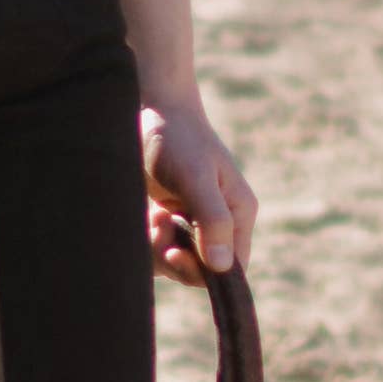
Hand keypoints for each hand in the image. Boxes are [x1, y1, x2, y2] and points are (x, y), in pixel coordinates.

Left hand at [142, 94, 254, 281]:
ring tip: (153, 218)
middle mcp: (217, 223)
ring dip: (158, 248)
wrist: (145, 109)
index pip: (232, 268)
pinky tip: (147, 215)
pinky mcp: (166, 219)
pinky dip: (147, 240)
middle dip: (174, 258)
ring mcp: (190, 222)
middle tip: (158, 226)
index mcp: (237, 213)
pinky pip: (157, 250)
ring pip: (175, 263)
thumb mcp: (195, 177)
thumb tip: (221, 267)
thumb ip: (212, 220)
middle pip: (200, 271)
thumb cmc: (177, 138)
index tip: (175, 254)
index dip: (204, 272)